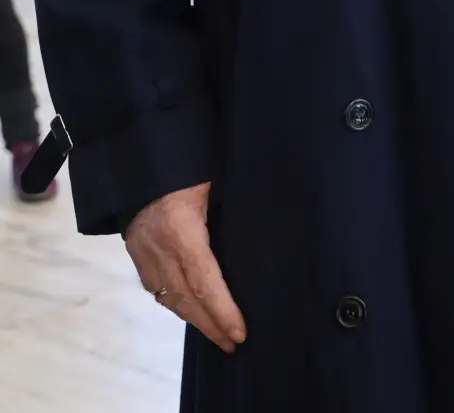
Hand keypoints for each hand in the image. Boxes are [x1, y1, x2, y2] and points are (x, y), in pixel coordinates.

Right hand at [126, 182, 245, 352]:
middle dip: (211, 325)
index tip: (239, 332)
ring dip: (195, 320)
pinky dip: (177, 304)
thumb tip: (262, 237)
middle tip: (233, 344)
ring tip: (217, 335)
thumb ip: (231, 212)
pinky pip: (157, 289)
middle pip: (186, 299)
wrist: (140, 164)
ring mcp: (144, 255)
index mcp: (181, 230)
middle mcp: (159, 249)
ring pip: (170, 298)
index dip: (222, 311)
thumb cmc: (185, 168)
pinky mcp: (137, 255)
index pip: (204, 281)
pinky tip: (192, 312)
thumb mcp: (212, 183)